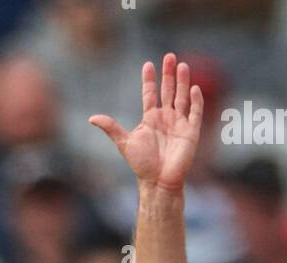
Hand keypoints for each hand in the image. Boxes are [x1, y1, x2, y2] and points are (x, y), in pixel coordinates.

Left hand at [89, 55, 202, 192]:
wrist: (158, 181)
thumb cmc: (142, 165)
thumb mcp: (124, 143)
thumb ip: (111, 128)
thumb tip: (91, 118)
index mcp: (150, 119)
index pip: (151, 94)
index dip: (149, 80)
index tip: (148, 64)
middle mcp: (166, 118)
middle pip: (168, 91)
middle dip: (169, 74)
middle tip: (169, 56)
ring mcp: (179, 124)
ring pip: (182, 97)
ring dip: (182, 81)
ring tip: (182, 65)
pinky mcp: (191, 132)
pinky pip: (195, 113)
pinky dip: (195, 101)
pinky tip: (193, 88)